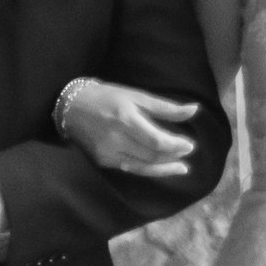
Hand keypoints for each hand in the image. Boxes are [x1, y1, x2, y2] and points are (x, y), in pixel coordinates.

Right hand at [58, 80, 203, 178]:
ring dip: (165, 168)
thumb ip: (165, 108)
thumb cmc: (106, 96)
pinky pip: (131, 169)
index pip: (156, 140)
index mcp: (125, 118)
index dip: (175, 146)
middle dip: (173, 156)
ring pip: (143, 166)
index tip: (190, 145)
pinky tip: (161, 168)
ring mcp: (108, 153)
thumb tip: (194, 110)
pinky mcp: (103, 161)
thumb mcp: (136, 95)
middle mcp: (115, 138)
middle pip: (151, 155)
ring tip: (181, 167)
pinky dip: (149, 170)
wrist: (70, 106)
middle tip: (188, 152)